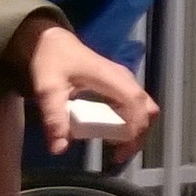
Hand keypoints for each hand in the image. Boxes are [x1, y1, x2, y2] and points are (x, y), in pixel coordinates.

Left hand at [14, 16, 158, 156]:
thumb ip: (54, 119)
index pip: (136, 103)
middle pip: (148, 108)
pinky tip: (112, 135)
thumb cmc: (51, 61)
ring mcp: (123, 81)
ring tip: (116, 150)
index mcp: (110, 77)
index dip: (134, 129)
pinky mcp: (119, 85)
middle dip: (139, 134)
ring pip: (144, 108)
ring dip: (136, 130)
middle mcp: (123, 79)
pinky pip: (134, 106)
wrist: (50, 41)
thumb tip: (59, 148)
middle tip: (119, 154)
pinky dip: (130, 123)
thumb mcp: (47, 90)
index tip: (119, 150)